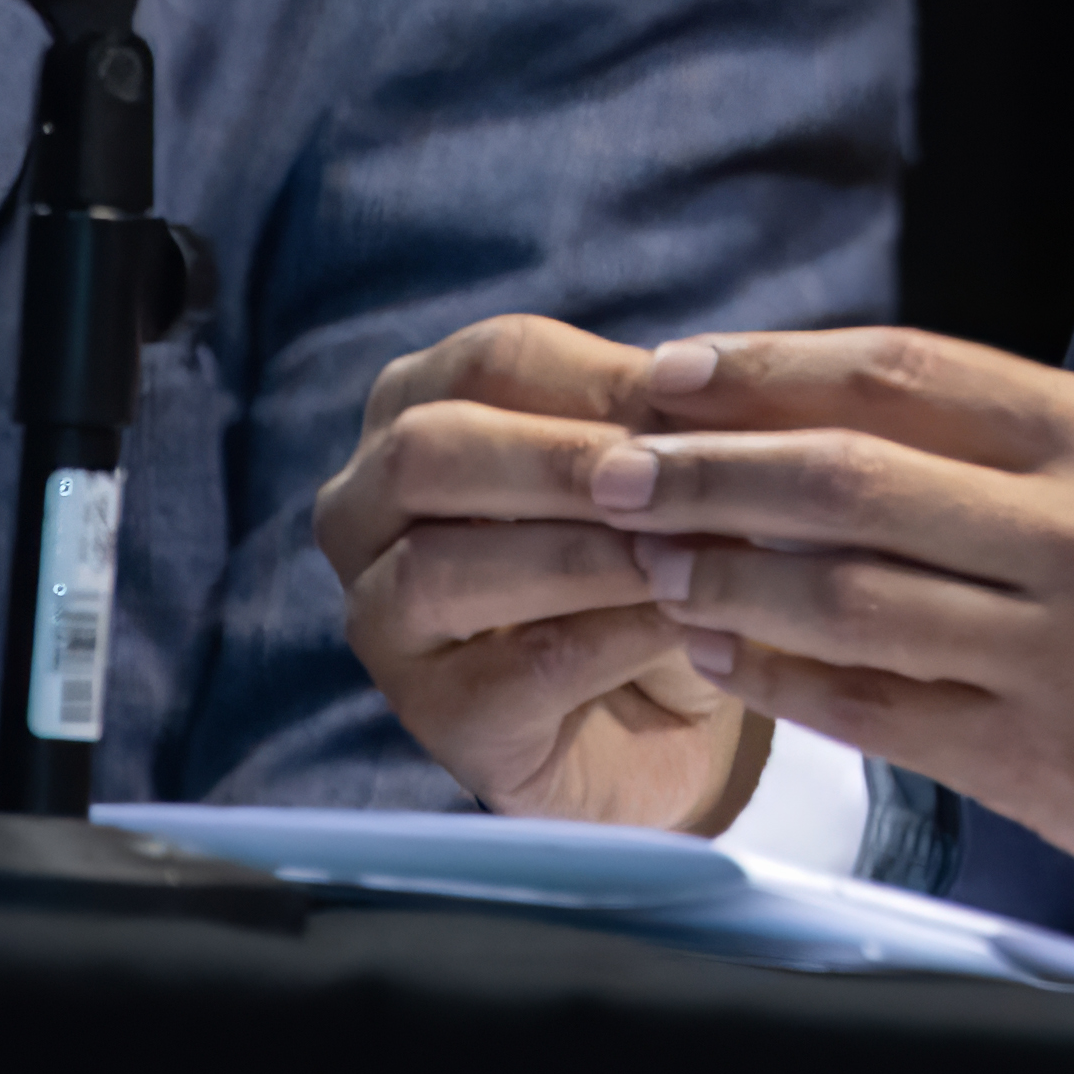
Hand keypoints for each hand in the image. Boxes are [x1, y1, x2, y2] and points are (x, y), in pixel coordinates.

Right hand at [314, 312, 768, 831]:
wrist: (679, 707)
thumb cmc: (662, 554)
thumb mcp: (672, 471)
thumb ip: (671, 422)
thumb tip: (707, 382)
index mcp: (422, 408)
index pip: (493, 360)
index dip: (603, 375)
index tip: (705, 396)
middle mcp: (366, 508)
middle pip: (427, 450)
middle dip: (561, 460)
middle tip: (671, 479)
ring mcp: (382, 619)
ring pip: (440, 569)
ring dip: (580, 557)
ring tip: (683, 557)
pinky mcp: (434, 714)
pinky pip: (509, 668)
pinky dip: (609, 640)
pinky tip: (687, 628)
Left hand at [594, 329, 1073, 931]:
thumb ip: (1019, 458)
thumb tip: (840, 429)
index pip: (901, 370)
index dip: (766, 369)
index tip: (670, 375)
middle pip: (846, 471)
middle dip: (704, 468)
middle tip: (610, 468)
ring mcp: (1058, 645)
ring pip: (837, 591)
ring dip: (717, 578)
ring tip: (643, 565)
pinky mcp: (1038, 752)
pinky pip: (868, 704)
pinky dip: (776, 679)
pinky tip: (718, 660)